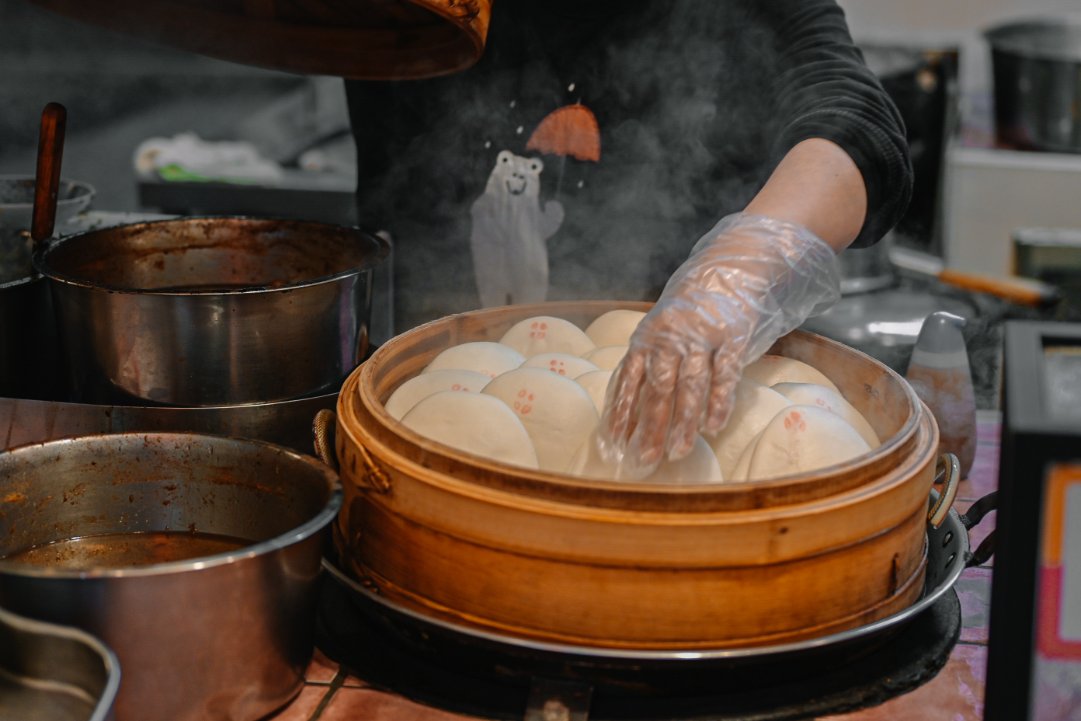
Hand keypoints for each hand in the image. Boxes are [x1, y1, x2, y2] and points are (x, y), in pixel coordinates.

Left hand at [597, 213, 840, 476]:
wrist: (729, 271)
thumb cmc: (687, 316)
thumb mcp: (659, 333)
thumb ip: (645, 367)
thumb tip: (626, 417)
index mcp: (647, 338)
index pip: (628, 379)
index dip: (621, 411)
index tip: (614, 443)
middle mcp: (670, 337)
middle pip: (658, 388)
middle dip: (650, 427)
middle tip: (645, 460)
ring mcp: (702, 336)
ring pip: (691, 386)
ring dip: (683, 422)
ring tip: (678, 453)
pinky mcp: (733, 337)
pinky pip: (725, 374)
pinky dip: (718, 402)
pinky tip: (713, 427)